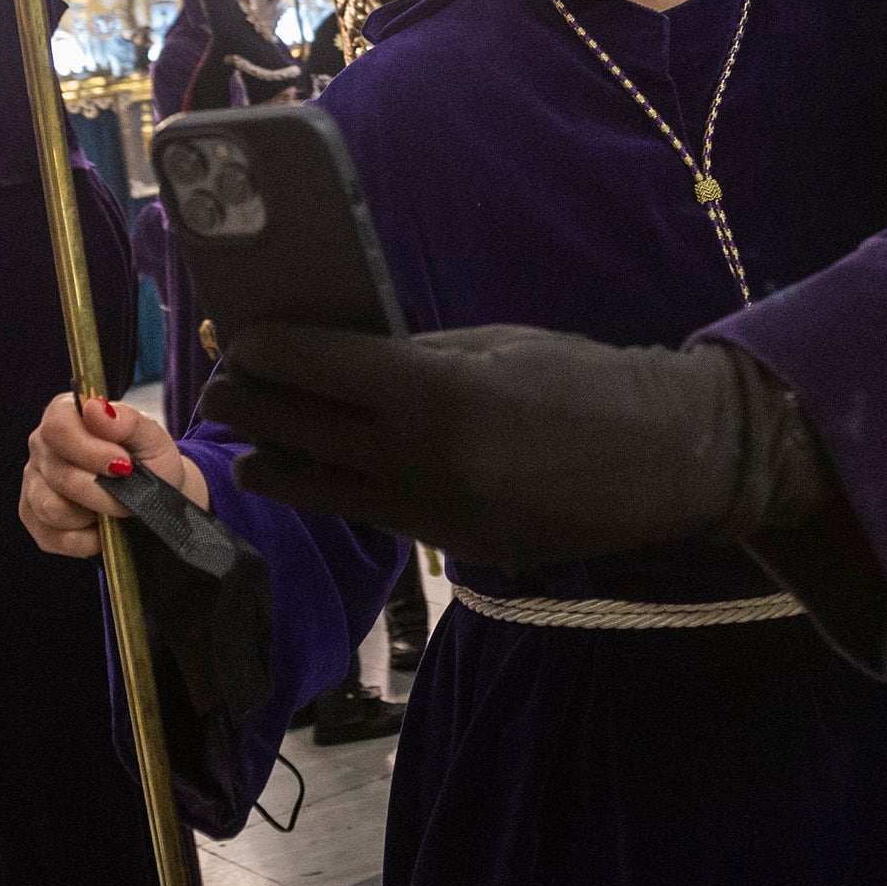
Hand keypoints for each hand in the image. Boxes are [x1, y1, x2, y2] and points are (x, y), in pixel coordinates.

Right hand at [20, 394, 208, 559]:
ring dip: (93, 515)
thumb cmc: (149, 461)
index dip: (90, 450)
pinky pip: (51, 536)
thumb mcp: (152, 438)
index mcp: (64, 415)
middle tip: (131, 496)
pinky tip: (102, 529)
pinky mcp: (33, 518)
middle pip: (59, 473)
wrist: (152, 497)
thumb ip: (128, 421)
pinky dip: (84, 540)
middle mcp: (41, 446)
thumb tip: (96, 408)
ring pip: (51, 508)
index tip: (123, 465)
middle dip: (103, 492)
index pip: (57, 427)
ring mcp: (33, 483)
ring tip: (115, 509)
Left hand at [204, 325, 812, 566]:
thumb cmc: (581, 376)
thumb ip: (405, 353)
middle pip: (289, 429)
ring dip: (273, 459)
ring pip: (312, 488)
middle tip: (224, 386)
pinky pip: (366, 513)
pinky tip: (317, 468)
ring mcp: (429, 512)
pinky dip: (332, 487)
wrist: (662, 456)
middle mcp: (417, 458)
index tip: (237, 339)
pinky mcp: (447, 546)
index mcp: (428, 389)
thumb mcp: (489, 342)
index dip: (256, 350)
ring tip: (254, 440)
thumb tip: (328, 353)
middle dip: (244, 404)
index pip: (305, 367)